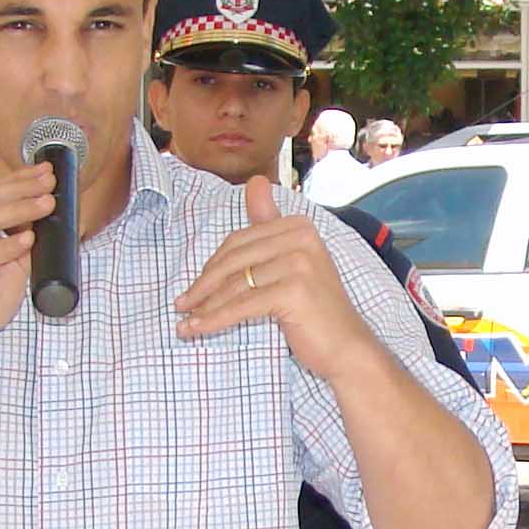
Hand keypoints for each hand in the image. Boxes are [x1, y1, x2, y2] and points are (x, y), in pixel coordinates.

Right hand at [0, 164, 46, 368]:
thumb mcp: (6, 268)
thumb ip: (19, 244)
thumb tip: (45, 223)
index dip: (18, 180)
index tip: (45, 172)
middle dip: (22, 187)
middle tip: (50, 180)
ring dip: (20, 210)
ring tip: (47, 203)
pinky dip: (7, 246)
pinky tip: (28, 239)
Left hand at [173, 177, 377, 379]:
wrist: (346, 347)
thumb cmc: (315, 310)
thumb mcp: (291, 261)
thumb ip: (270, 222)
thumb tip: (254, 181)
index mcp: (298, 226)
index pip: (239, 241)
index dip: (212, 266)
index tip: (194, 288)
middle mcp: (301, 238)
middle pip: (234, 260)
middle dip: (203, 286)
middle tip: (181, 305)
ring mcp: (299, 262)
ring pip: (235, 285)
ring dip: (204, 307)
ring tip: (184, 324)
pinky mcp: (294, 290)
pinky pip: (241, 306)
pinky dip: (213, 320)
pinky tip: (195, 330)